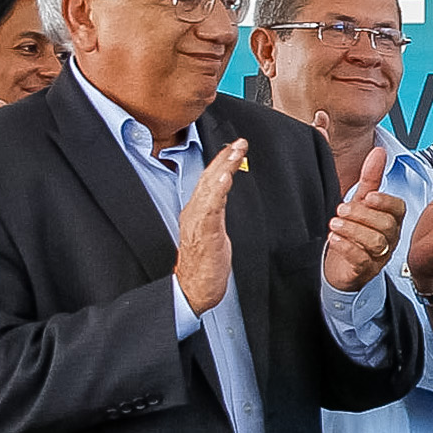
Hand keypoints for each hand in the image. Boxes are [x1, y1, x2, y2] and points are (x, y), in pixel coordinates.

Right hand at [176, 139, 247, 313]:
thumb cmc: (204, 265)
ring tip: (234, 152)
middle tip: (239, 142)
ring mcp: (198, 223)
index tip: (235, 147)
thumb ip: (217, 215)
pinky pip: (211, 209)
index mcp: (197, 212)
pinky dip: (217, 192)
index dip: (221, 163)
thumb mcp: (214, 234)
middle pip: (208, 179)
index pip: (209, 181)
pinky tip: (224, 179)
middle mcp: (194, 213)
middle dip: (224, 158)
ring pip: (209, 189)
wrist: (193, 290)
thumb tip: (224, 201)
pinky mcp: (204, 235)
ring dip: (223, 168)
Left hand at [323, 146, 406, 291]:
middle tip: (341, 209)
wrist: (337, 265)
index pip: (398, 209)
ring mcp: (378, 257)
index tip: (367, 196)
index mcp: (390, 220)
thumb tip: (378, 151)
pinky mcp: (364, 272)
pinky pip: (361, 261)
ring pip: (376, 243)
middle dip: (362, 215)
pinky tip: (333, 239)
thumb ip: (370, 178)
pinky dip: (346, 247)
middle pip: (386, 225)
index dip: (384, 202)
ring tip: (334, 223)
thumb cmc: (352, 232)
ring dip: (353, 230)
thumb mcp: (360, 202)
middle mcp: (389, 239)